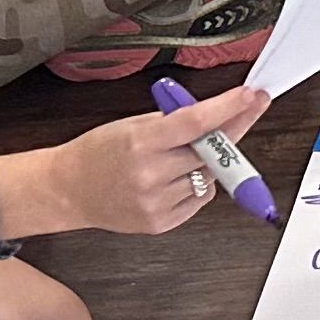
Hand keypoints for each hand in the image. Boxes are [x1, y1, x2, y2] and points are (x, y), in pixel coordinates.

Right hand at [43, 83, 268, 235]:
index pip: (195, 123)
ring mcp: (156, 203)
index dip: (228, 109)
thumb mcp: (131, 124)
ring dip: (210, 161)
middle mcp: (150, 175)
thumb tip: (217, 112)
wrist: (68, 191)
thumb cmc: (97, 152)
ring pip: (209, 176)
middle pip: (210, 152)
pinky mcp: (161, 223)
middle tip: (246, 110)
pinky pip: (200, 199)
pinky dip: (200, 184)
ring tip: (185, 153)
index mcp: (141, 143)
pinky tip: (179, 176)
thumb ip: (173, 120)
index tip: (251, 96)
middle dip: (231, 130)